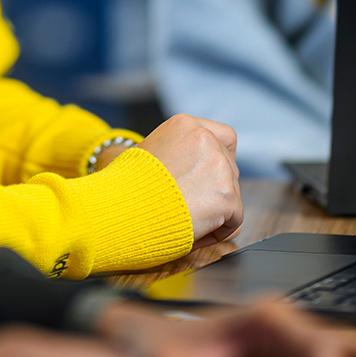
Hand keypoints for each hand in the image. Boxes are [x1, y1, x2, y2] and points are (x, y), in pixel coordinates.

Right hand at [133, 114, 242, 245]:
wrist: (121, 209)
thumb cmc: (126, 189)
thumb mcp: (147, 154)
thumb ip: (176, 156)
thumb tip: (193, 177)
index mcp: (185, 125)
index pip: (224, 137)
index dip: (220, 161)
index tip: (207, 179)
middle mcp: (206, 139)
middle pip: (230, 168)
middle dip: (216, 190)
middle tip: (191, 208)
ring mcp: (219, 166)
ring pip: (232, 194)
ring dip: (215, 212)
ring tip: (186, 221)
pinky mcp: (227, 196)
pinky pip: (234, 219)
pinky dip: (218, 230)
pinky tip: (195, 231)